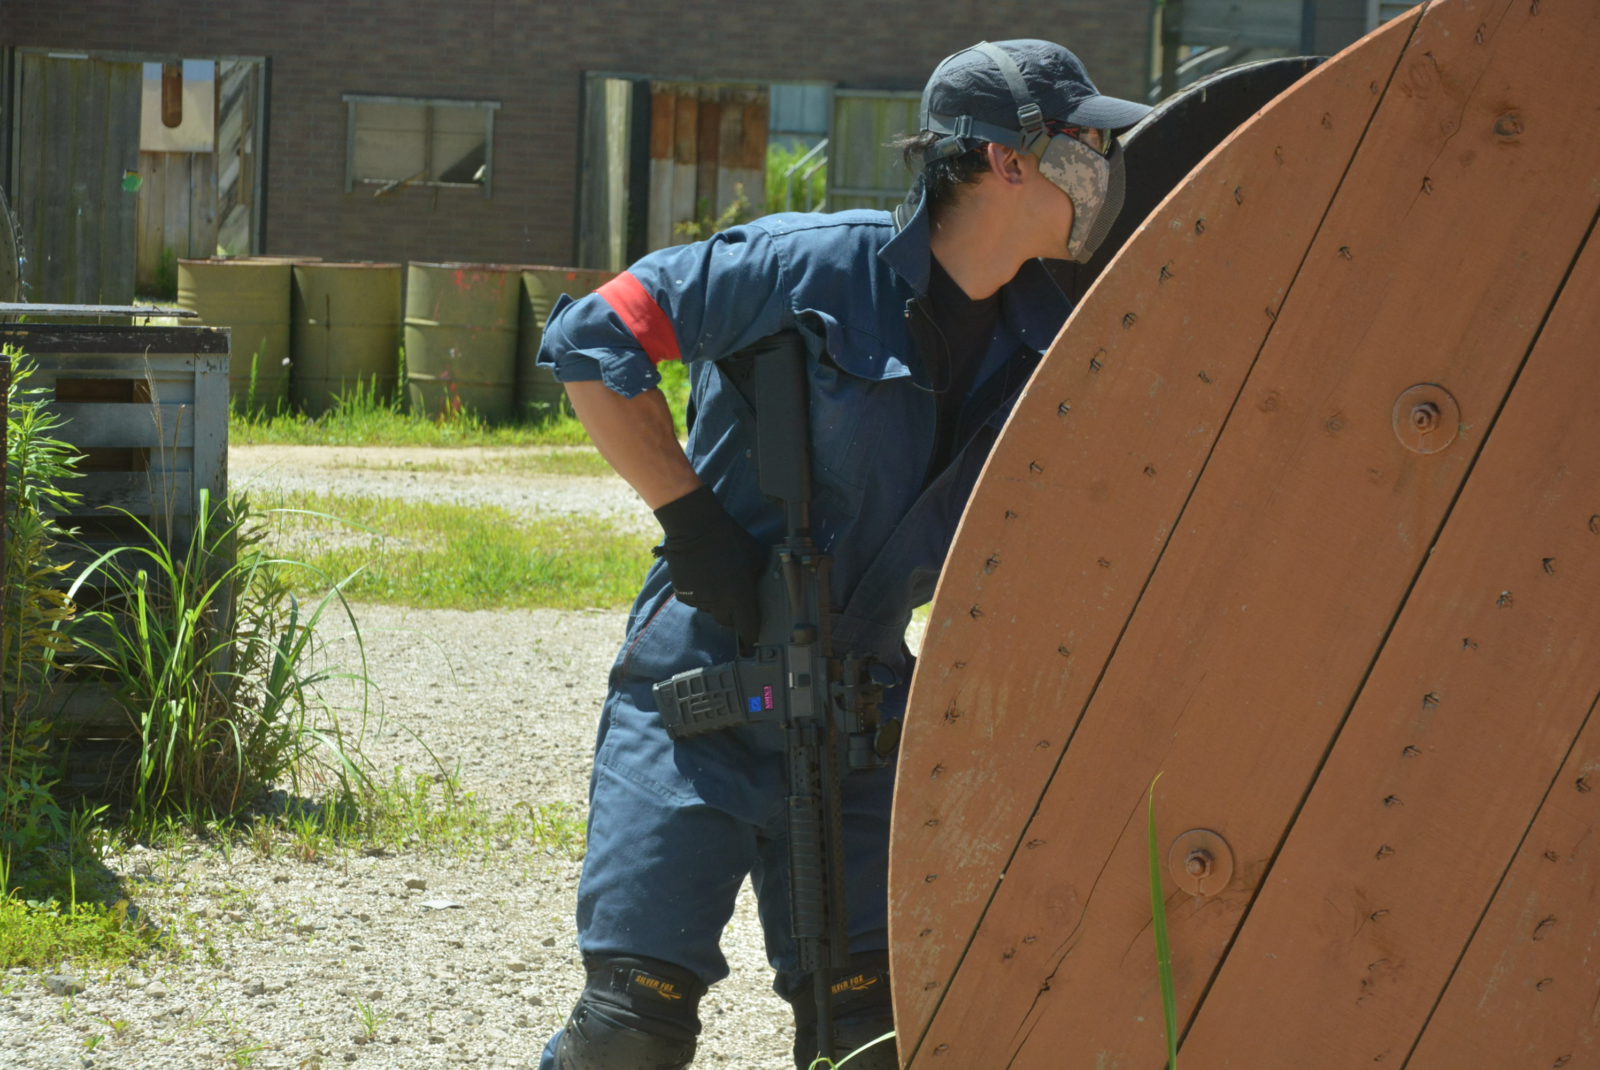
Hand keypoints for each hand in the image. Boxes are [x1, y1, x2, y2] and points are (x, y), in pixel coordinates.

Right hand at [652, 485, 766, 646]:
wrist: (695, 527)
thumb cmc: (731, 539)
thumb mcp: (756, 557)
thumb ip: (758, 578)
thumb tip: (760, 589)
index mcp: (740, 595)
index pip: (748, 628)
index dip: (752, 636)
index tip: (753, 639)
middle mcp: (719, 602)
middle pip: (728, 622)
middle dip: (734, 616)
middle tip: (736, 599)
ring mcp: (699, 600)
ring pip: (711, 611)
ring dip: (716, 602)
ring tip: (717, 580)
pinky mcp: (683, 594)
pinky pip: (696, 602)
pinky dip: (701, 594)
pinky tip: (702, 576)